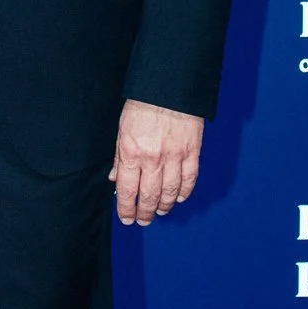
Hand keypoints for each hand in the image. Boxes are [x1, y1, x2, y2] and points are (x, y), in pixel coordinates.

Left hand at [110, 99, 203, 225]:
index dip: (127, 209)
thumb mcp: (122, 130)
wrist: (168, 88)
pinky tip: (180, 198)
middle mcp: (152, 159)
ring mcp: (174, 157)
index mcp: (132, 153)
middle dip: (144, 212)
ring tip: (159, 212)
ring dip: (164, 206)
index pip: (128, 191)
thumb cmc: (142, 106)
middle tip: (143, 220)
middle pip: (149, 196)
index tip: (126, 218)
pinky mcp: (192, 152)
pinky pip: (189, 179)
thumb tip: (115, 179)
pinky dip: (185, 192)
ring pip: (170, 192)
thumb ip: (119, 157)